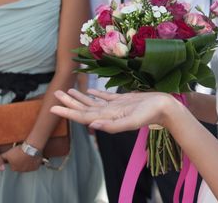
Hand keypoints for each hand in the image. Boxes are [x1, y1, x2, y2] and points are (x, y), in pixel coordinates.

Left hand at [2, 146, 42, 172]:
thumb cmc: (18, 151)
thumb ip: (2, 158)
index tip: (16, 154)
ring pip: (27, 166)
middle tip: (22, 154)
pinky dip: (34, 161)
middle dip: (20, 161)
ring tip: (28, 154)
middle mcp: (22, 171)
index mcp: (14, 168)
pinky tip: (33, 156)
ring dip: (27, 162)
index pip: (13, 165)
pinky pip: (35, 165)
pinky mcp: (36, 167)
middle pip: (20, 166)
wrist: (30, 149)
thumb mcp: (7, 153)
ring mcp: (29, 169)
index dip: (14, 159)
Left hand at [50, 89, 175, 133]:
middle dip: (69, 103)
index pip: (82, 116)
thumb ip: (112, 126)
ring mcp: (114, 107)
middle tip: (55, 94)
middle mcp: (108, 113)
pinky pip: (104, 97)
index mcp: (107, 118)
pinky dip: (95, 94)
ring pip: (92, 102)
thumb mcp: (131, 121)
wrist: (164, 108)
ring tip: (67, 91)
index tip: (53, 109)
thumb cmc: (149, 114)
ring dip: (79, 98)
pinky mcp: (121, 101)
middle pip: (83, 108)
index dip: (67, 113)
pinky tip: (89, 91)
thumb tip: (92, 126)